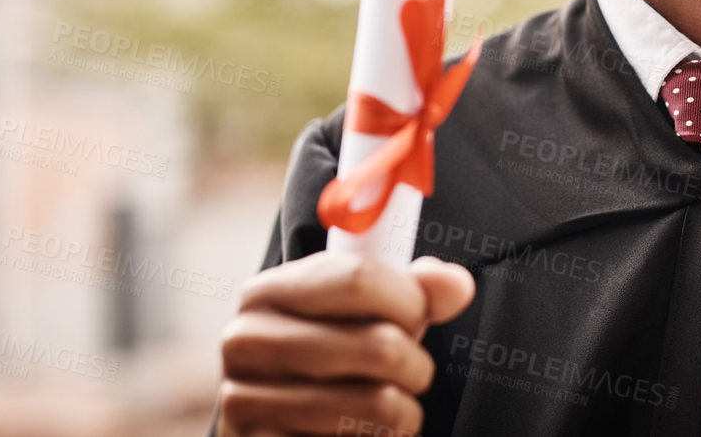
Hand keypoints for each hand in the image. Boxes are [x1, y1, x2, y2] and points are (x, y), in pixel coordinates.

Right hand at [217, 251, 475, 435]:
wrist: (274, 431)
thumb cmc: (325, 366)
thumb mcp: (360, 318)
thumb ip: (412, 293)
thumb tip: (455, 285)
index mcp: (267, 292)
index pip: (359, 278)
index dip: (410, 300)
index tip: (419, 317)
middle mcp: (245, 341)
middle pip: (379, 345)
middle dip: (415, 364)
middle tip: (410, 373)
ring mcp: (245, 402)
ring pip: (379, 405)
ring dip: (403, 414)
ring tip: (387, 411)